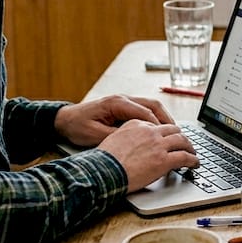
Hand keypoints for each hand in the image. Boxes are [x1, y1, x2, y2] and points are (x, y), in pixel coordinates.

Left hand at [55, 94, 176, 147]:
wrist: (64, 120)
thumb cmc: (77, 126)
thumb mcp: (95, 135)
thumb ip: (116, 137)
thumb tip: (135, 143)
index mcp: (116, 103)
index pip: (144, 113)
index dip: (158, 127)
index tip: (167, 139)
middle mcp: (123, 99)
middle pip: (153, 105)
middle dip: (167, 120)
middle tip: (177, 135)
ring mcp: (124, 101)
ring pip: (151, 106)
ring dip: (163, 118)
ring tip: (173, 133)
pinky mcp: (124, 107)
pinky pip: (145, 110)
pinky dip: (155, 119)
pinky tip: (160, 130)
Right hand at [96, 120, 198, 190]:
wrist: (104, 171)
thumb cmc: (104, 161)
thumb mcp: (112, 139)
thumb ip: (126, 137)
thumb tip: (133, 144)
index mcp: (136, 124)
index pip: (157, 125)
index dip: (165, 133)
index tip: (168, 139)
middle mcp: (149, 132)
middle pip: (173, 130)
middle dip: (181, 137)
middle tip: (184, 144)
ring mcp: (158, 145)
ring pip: (182, 141)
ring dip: (190, 147)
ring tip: (193, 153)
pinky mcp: (164, 160)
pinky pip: (185, 157)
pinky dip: (193, 160)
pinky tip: (195, 164)